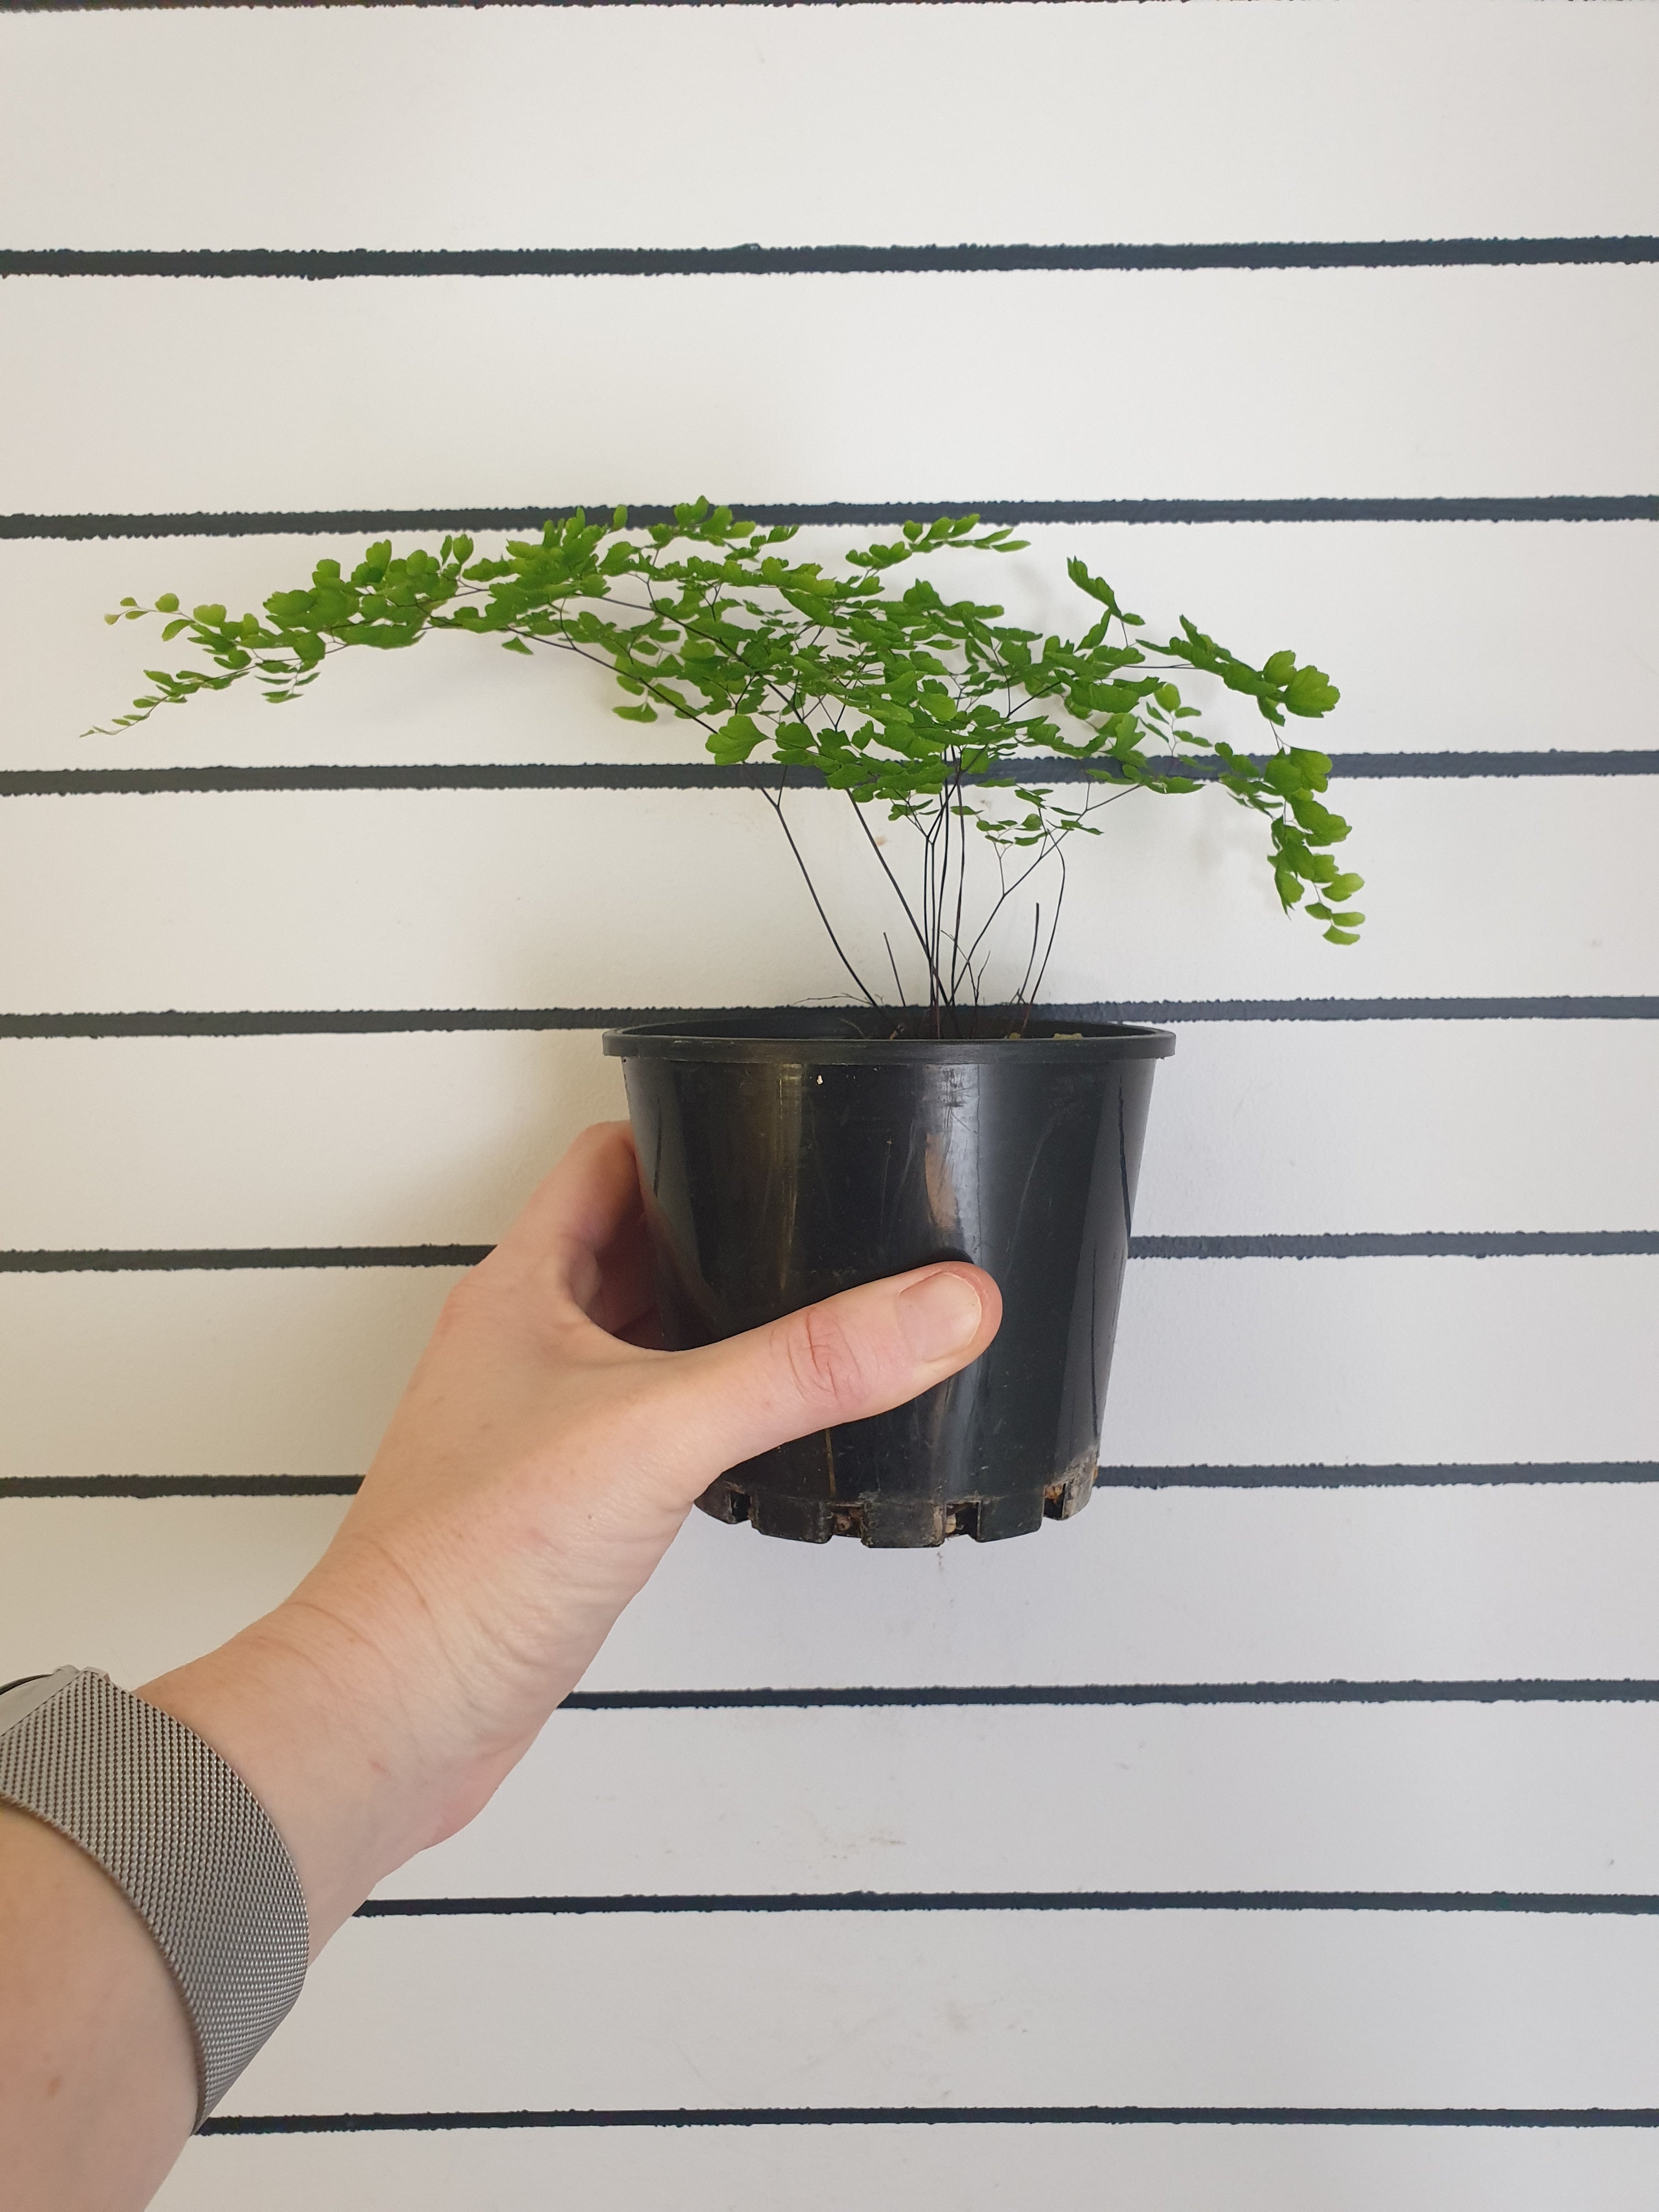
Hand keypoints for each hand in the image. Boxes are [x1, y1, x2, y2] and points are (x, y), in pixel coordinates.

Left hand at [145, 1120, 1001, 1941]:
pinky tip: (757, 1431)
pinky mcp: (559, 1501)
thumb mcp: (665, 1429)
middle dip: (721, 1224)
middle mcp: (524, 1345)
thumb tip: (942, 1305)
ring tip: (814, 1310)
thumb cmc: (471, 1558)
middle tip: (822, 1217)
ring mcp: (537, 1424)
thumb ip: (806, 1365)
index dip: (688, 1130)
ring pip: (638, 1335)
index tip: (779, 1124)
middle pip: (630, 1243)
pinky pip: (642, 1420)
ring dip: (713, 1318)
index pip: (608, 1159)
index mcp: (523, 1288)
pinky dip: (700, 1406)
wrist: (401, 1709)